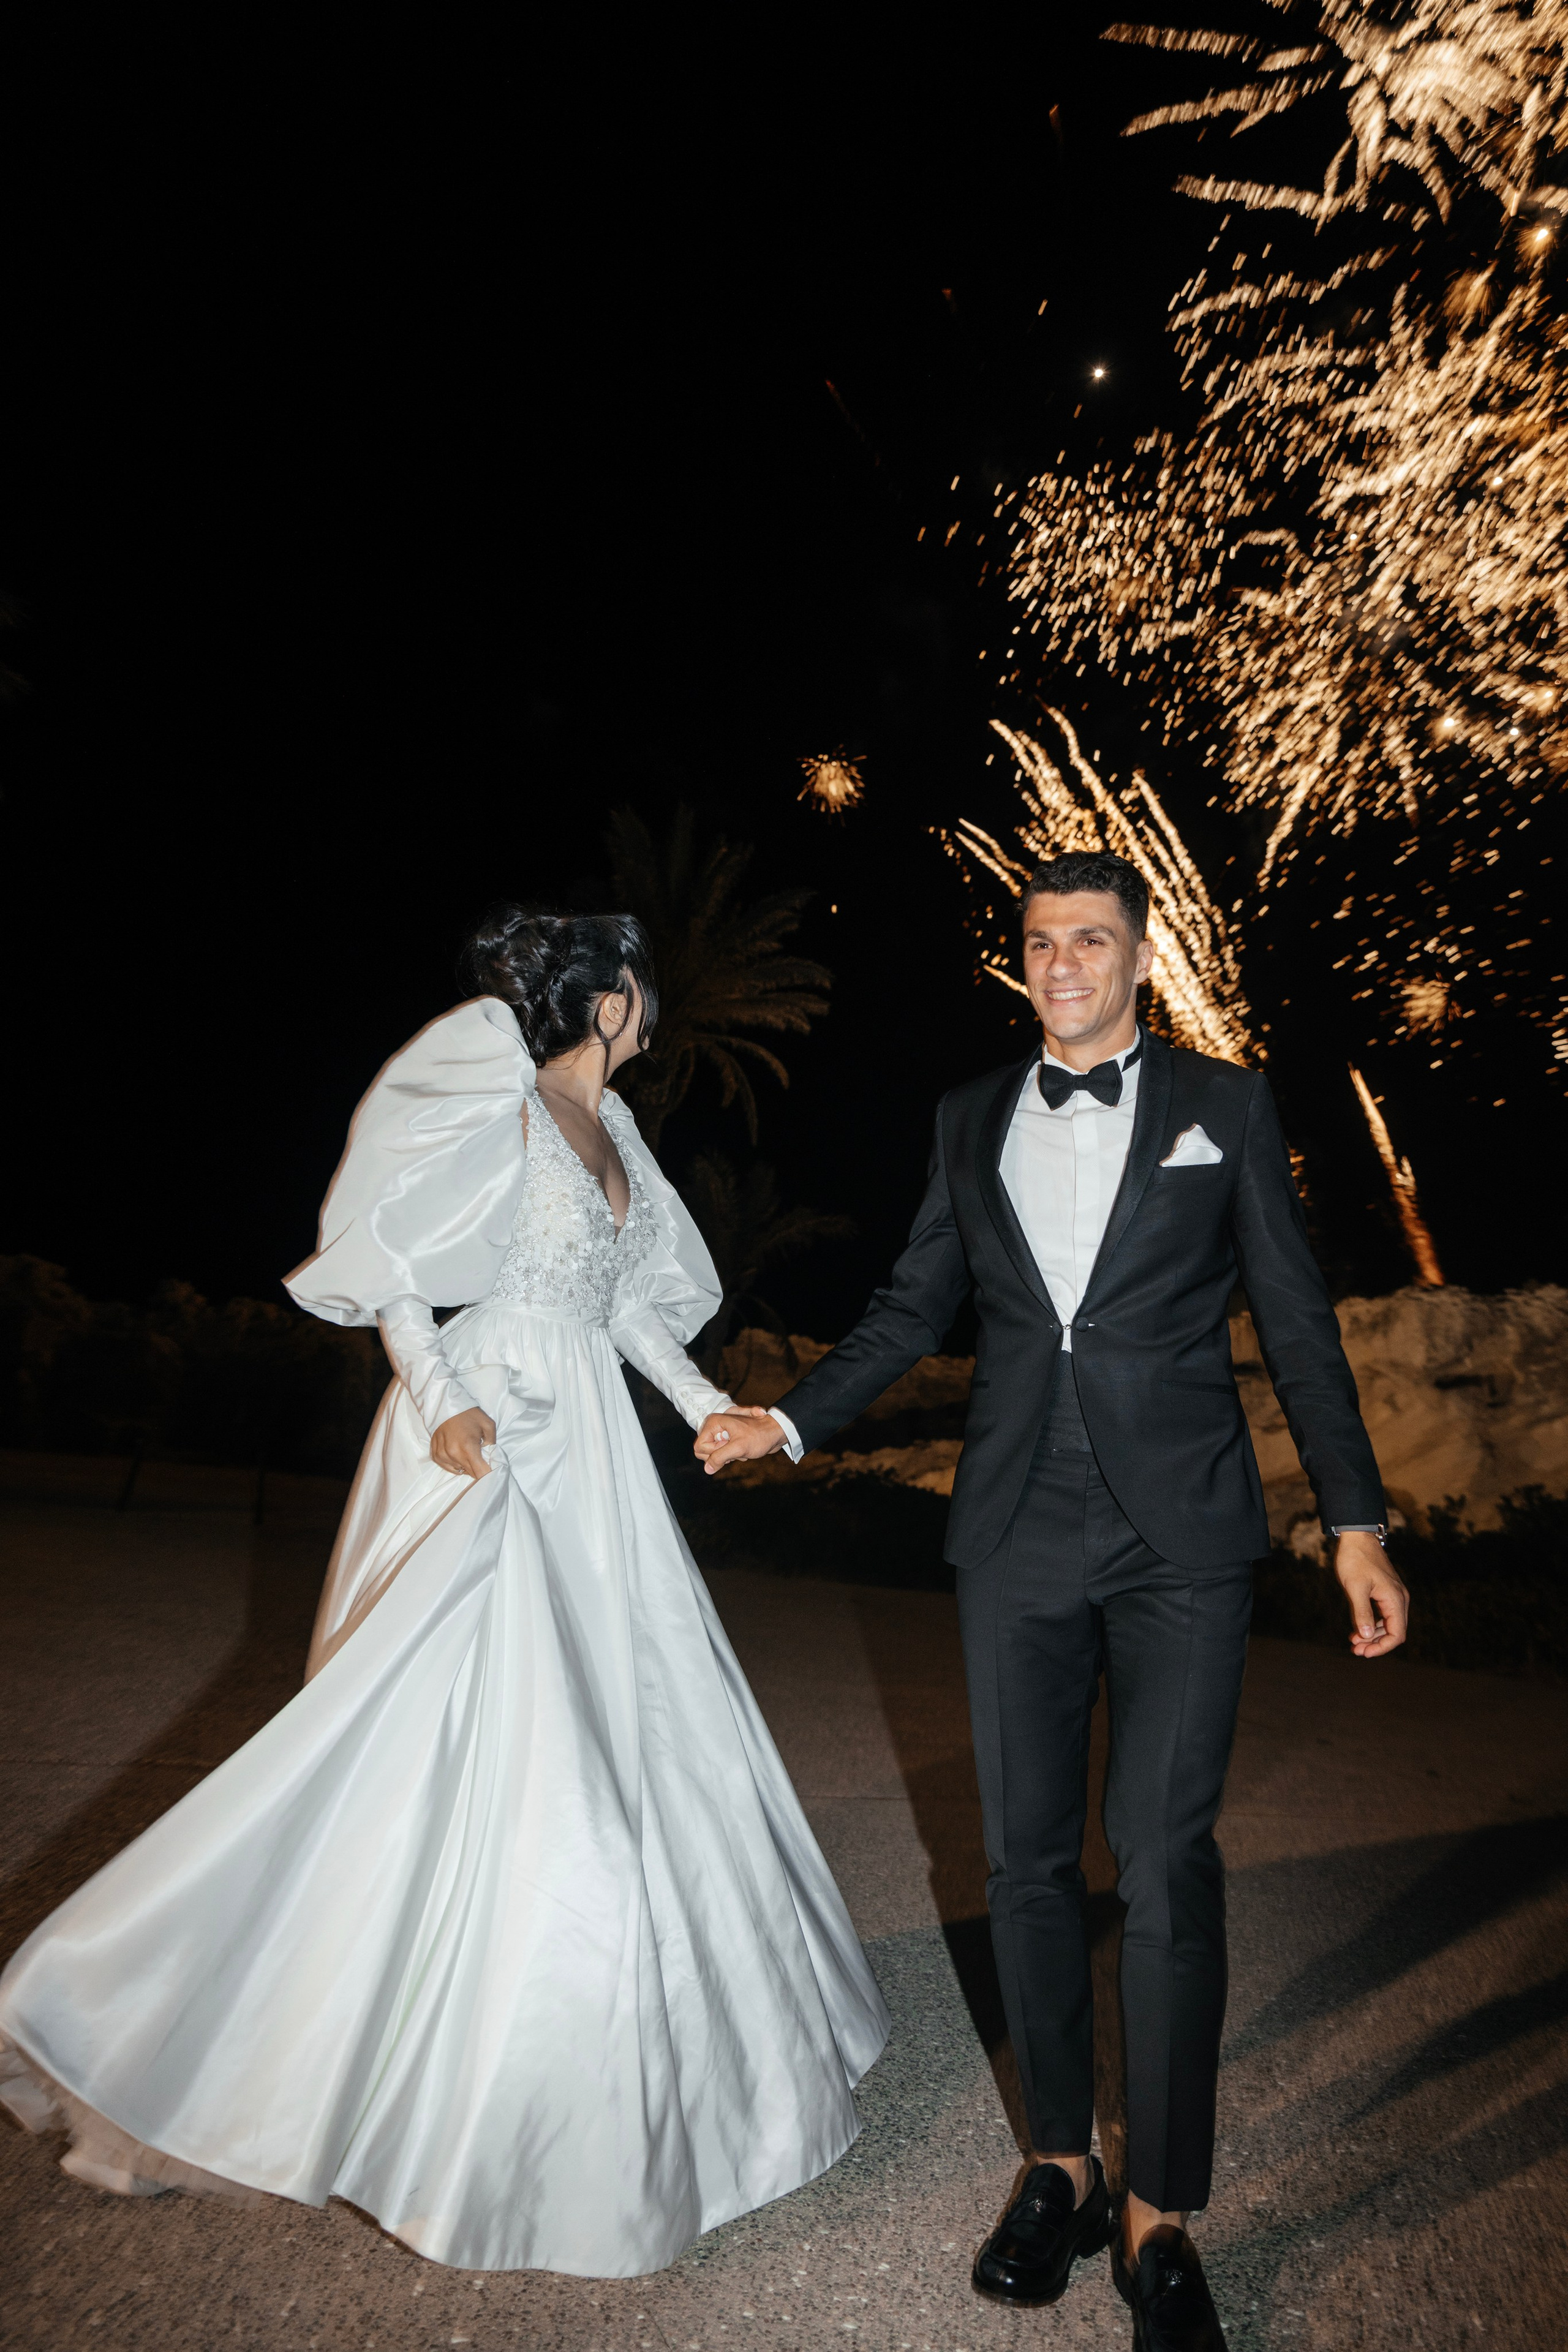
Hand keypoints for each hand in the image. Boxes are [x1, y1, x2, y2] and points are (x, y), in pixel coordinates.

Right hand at [431, 1406, 497, 1478]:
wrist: (446, 1405)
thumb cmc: (469, 1415)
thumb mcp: (488, 1424)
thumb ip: (492, 1443)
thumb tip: (490, 1456)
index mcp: (468, 1447)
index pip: (480, 1473)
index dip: (488, 1473)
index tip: (491, 1469)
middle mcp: (454, 1454)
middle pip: (471, 1473)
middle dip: (478, 1468)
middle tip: (480, 1455)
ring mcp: (443, 1456)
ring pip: (460, 1471)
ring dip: (466, 1465)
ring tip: (467, 1450)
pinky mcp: (435, 1455)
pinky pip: (448, 1467)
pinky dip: (454, 1463)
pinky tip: (457, 1452)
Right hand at [693, 1406, 788, 1474]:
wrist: (776, 1433)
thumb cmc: (760, 1436)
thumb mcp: (738, 1448)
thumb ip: (719, 1458)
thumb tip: (707, 1469)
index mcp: (714, 1423)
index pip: (699, 1447)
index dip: (713, 1452)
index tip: (729, 1447)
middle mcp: (715, 1426)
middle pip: (704, 1451)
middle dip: (721, 1455)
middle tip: (736, 1448)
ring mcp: (721, 1432)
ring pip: (714, 1454)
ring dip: (728, 1456)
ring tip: (741, 1449)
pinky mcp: (727, 1439)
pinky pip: (722, 1454)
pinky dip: (732, 1455)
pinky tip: (743, 1451)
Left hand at [1335, 1529, 1408, 1657]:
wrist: (1357, 1536)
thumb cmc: (1355, 1559)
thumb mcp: (1355, 1587)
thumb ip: (1361, 1613)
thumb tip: (1367, 1637)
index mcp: (1395, 1599)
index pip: (1397, 1634)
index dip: (1382, 1647)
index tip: (1364, 1652)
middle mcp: (1398, 1599)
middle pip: (1393, 1631)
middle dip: (1375, 1643)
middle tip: (1354, 1650)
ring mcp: (1392, 1595)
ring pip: (1387, 1624)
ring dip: (1372, 1635)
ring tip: (1353, 1642)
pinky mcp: (1384, 1592)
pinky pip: (1382, 1614)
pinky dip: (1371, 1624)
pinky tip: (1356, 1629)